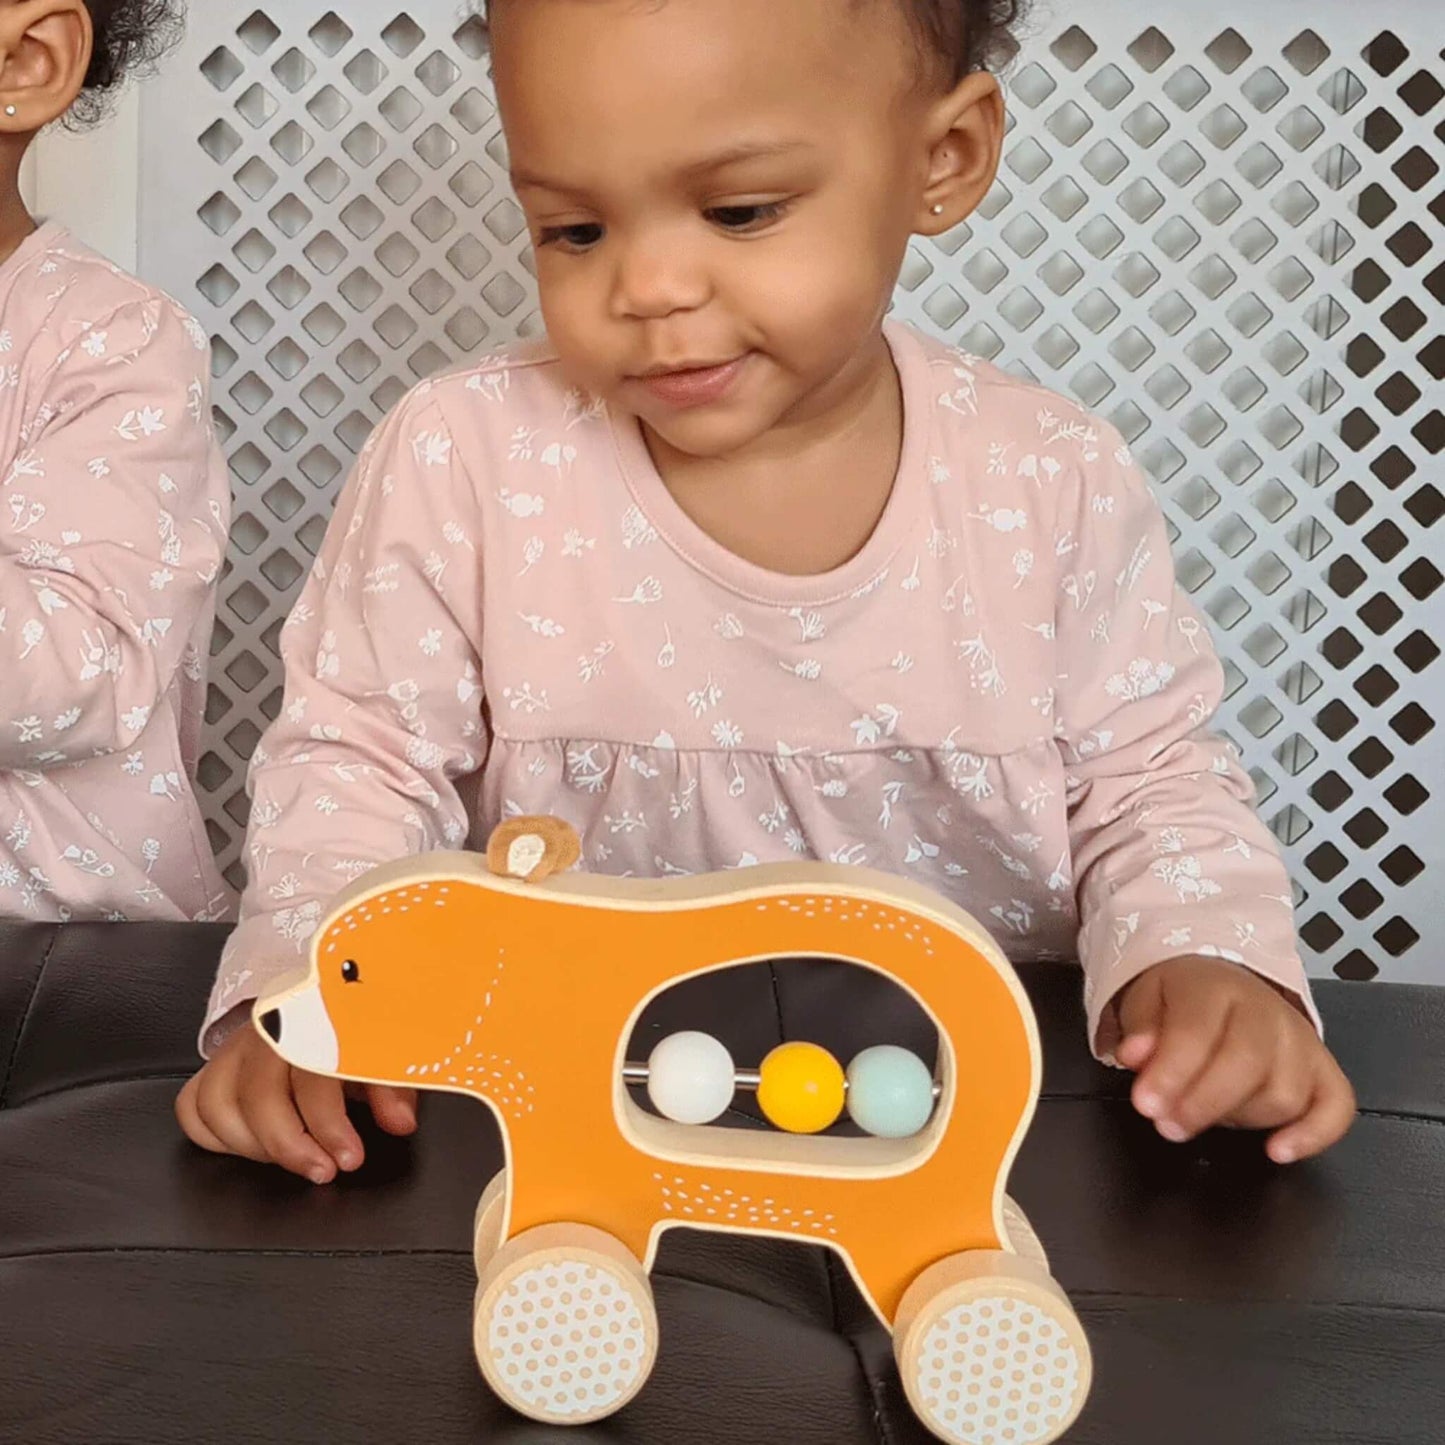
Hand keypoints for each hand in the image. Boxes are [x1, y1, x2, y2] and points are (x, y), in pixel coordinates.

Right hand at [176, 1023, 418, 1183]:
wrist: (327, 998)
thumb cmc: (356, 1030)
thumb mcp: (384, 1052)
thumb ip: (393, 1087)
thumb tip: (401, 1123)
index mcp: (312, 1022)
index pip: (311, 1077)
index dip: (329, 1126)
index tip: (349, 1159)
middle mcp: (266, 1033)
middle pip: (257, 1095)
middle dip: (289, 1145)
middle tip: (322, 1171)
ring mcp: (234, 1049)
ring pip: (216, 1103)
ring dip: (251, 1145)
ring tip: (290, 1159)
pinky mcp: (215, 1066)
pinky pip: (192, 1105)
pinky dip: (214, 1134)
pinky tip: (252, 1146)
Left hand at [1114, 956, 1354, 1163]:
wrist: (1222, 985)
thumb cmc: (1183, 1001)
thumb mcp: (1146, 1002)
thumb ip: (1140, 1030)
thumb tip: (1134, 1056)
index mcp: (1215, 987)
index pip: (1198, 1030)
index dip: (1171, 1073)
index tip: (1146, 1104)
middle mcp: (1267, 1011)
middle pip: (1248, 1063)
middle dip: (1203, 1103)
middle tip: (1168, 1125)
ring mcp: (1301, 1041)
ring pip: (1285, 1093)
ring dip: (1241, 1118)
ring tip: (1203, 1115)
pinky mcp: (1325, 1070)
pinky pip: (1337, 1107)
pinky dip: (1313, 1135)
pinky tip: (1278, 1150)